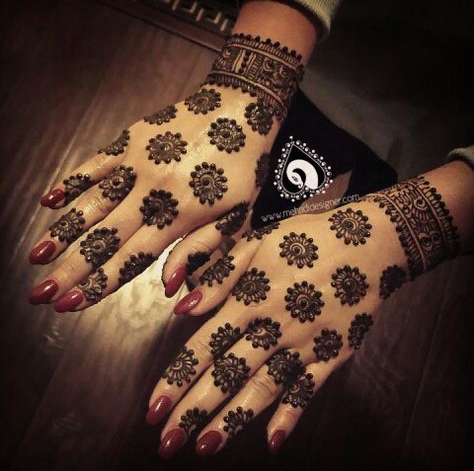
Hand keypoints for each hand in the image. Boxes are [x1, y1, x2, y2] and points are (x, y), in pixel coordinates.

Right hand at [28, 85, 276, 310]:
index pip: (132, 258)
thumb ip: (202, 251)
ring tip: (36, 256)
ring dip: (63, 233)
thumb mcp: (237, 216)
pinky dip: (72, 181)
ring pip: (93, 204)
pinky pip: (95, 163)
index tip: (69, 304)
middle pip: (105, 238)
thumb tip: (170, 289)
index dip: (99, 284)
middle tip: (40, 294)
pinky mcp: (131, 140)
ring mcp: (138, 164)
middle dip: (71, 269)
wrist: (240, 108)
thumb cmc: (244, 168)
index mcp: (181, 215)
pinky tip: (49, 200)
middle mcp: (153, 192)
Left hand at [146, 170, 462, 458]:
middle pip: (227, 375)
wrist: (372, 242)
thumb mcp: (259, 242)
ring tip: (205, 447)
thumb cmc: (310, 238)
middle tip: (167, 443)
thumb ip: (221, 276)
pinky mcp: (334, 354)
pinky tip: (273, 441)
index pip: (204, 346)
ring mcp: (305, 344)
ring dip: (232, 420)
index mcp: (252, 298)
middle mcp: (274, 327)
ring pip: (263, 389)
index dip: (176, 379)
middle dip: (193, 410)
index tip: (152, 408)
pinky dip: (291, 416)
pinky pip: (308, 390)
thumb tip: (182, 308)